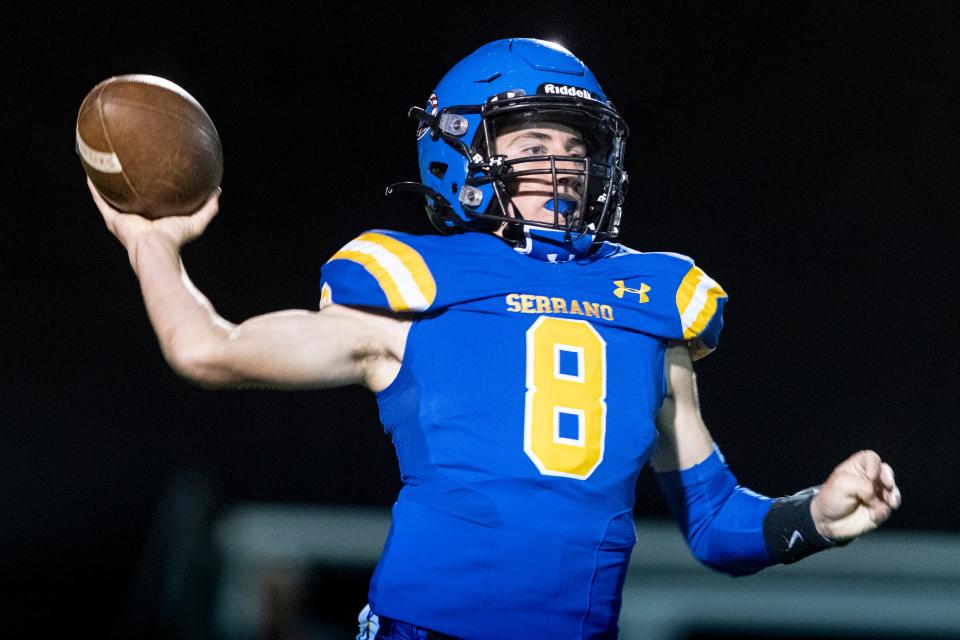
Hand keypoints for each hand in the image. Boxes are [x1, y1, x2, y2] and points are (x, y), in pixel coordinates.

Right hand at [88, 178, 220, 251]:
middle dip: (126, 184)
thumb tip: (218, 189)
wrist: (156, 248)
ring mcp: (122, 219)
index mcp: (153, 218)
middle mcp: (135, 218)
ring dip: (105, 183)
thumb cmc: (175, 238)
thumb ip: (209, 207)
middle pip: (128, 198)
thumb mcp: (197, 220)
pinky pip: (100, 200)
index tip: (150, 173)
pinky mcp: (112, 219)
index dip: (149, 189)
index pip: (150, 201)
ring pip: (110, 197)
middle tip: (125, 163)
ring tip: (102, 165)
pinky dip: (94, 188)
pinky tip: (90, 173)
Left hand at [811, 450, 900, 541]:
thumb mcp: (842, 484)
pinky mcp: (879, 509)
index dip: (875, 465)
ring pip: (893, 491)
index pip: (872, 458)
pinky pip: (889, 508)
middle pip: (887, 472)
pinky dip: (883, 511)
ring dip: (893, 496)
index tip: (871, 476)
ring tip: (890, 503)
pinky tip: (873, 515)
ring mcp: (876, 494)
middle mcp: (869, 479)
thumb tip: (877, 496)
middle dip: (889, 479)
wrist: (828, 522)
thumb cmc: (831, 498)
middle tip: (888, 486)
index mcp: (857, 468)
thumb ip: (863, 486)